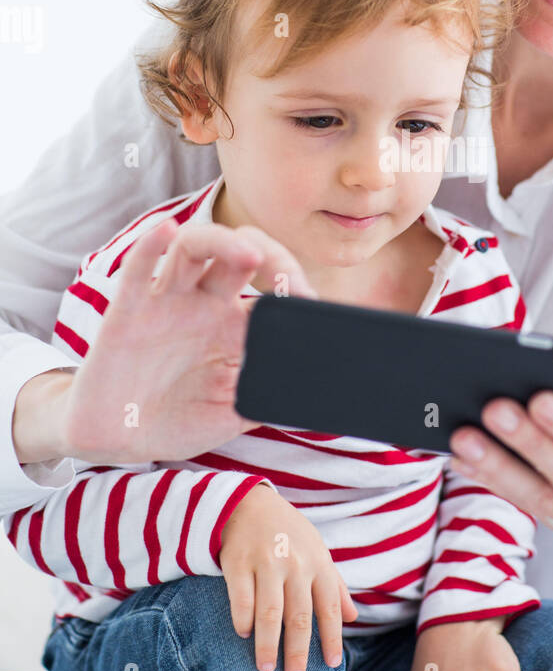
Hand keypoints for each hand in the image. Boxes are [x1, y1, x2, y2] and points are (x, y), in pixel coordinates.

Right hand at [57, 216, 316, 464]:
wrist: (121, 441)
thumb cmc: (181, 421)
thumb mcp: (235, 411)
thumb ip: (270, 394)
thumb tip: (312, 385)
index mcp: (237, 326)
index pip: (274, 289)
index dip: (296, 288)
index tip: (312, 308)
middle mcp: (206, 304)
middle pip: (241, 253)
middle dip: (271, 254)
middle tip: (289, 281)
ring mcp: (168, 302)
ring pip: (194, 247)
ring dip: (223, 241)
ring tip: (249, 253)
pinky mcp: (129, 309)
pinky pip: (138, 269)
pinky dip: (151, 244)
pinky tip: (166, 230)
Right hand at [219, 482, 357, 670]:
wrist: (250, 503)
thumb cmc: (290, 533)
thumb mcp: (318, 551)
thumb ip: (334, 585)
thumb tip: (353, 617)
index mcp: (318, 564)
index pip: (330, 608)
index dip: (332, 638)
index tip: (332, 665)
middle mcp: (295, 565)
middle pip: (299, 616)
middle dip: (298, 651)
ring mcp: (266, 563)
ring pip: (269, 612)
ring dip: (268, 643)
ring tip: (266, 668)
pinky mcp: (238, 562)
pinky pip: (240, 598)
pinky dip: (243, 620)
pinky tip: (243, 634)